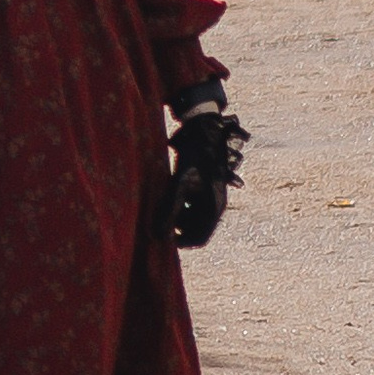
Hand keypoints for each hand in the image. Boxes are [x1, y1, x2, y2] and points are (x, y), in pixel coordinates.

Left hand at [161, 99, 247, 251]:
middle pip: (195, 229)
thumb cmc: (194, 158)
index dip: (180, 242)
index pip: (199, 238)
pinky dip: (180, 206)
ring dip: (177, 216)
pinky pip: (192, 206)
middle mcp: (215, 205)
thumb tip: (159, 236)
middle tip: (158, 218)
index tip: (161, 236)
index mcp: (213, 208)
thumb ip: (170, 210)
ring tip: (162, 204)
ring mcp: (212, 197)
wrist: (204, 133)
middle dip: (177, 227)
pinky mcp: (205, 190)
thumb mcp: (179, 184)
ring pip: (193, 218)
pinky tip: (168, 194)